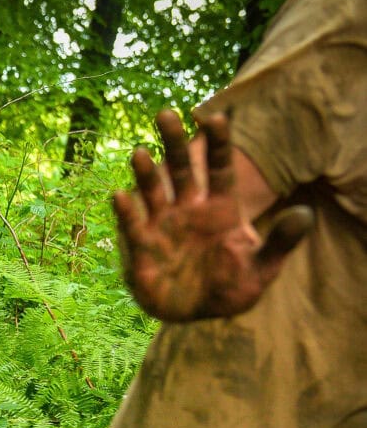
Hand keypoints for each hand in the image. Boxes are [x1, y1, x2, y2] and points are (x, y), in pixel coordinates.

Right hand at [115, 109, 312, 321]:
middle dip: (174, 143)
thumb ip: (280, 242)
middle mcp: (188, 210)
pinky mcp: (142, 247)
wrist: (194, 313)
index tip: (214, 117)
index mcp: (220, 210)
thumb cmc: (229, 288)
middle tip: (165, 114)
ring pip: (153, 191)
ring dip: (146, 173)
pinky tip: (121, 197)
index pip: (220, 170)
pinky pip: (133, 225)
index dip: (218, 144)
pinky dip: (126, 211)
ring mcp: (163, 225)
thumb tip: (306, 214)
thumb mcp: (261, 269)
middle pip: (182, 170)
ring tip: (140, 153)